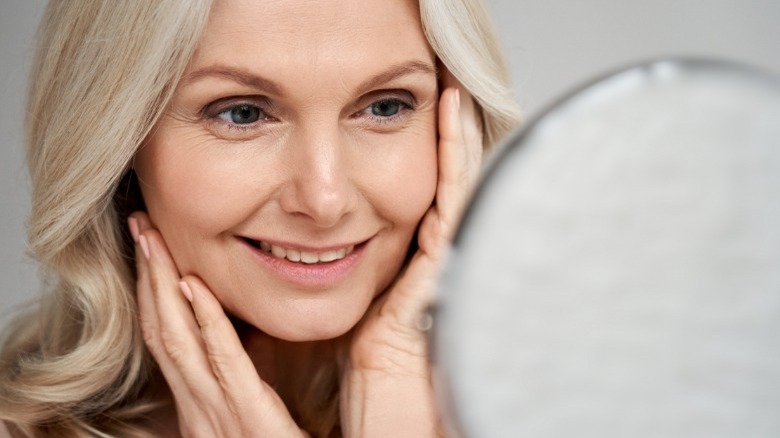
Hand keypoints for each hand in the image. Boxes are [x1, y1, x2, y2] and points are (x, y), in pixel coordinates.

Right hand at [129, 212, 306, 437]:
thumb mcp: (251, 411)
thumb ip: (238, 377)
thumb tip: (236, 335)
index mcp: (201, 401)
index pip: (167, 336)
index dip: (153, 289)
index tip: (148, 245)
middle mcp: (200, 404)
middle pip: (162, 329)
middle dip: (148, 274)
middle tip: (138, 225)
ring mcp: (219, 411)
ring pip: (179, 339)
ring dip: (163, 286)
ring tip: (153, 240)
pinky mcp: (251, 418)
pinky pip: (224, 363)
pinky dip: (206, 324)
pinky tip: (194, 287)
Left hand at [341, 70, 483, 436]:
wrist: (388, 403)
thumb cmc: (366, 370)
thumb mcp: (347, 309)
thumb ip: (334, 278)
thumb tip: (301, 253)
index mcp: (409, 264)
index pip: (417, 200)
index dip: (422, 160)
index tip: (412, 122)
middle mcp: (432, 255)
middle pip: (442, 184)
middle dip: (444, 140)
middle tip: (442, 94)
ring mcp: (444, 255)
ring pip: (456, 182)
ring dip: (454, 136)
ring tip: (453, 93)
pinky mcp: (447, 258)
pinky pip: (454, 196)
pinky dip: (457, 154)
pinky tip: (455, 116)